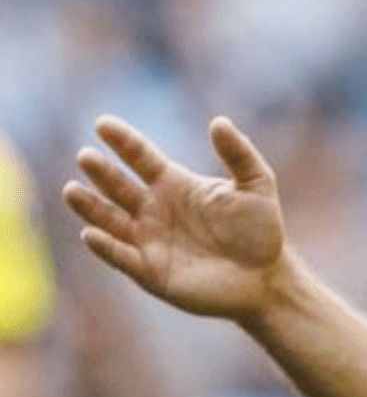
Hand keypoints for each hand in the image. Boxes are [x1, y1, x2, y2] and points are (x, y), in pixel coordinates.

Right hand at [63, 115, 287, 322]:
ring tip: (72, 190)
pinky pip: (121, 256)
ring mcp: (149, 240)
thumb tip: (219, 121)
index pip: (142, 157)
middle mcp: (155, 209)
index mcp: (175, 184)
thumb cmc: (259, 228)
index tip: (102, 123)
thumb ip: (238, 153)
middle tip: (86, 156)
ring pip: (110, 220)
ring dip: (90, 207)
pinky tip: (91, 233)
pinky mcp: (149, 271)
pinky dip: (105, 246)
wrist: (265, 275)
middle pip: (119, 186)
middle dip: (102, 172)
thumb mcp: (256, 183)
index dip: (123, 141)